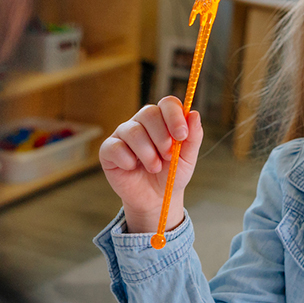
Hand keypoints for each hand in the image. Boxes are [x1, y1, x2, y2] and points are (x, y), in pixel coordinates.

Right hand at [99, 96, 202, 233]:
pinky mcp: (108, 150)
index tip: (182, 135)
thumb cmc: (171, 175)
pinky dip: (128, 161)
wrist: (157, 199)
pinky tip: (133, 168)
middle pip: (149, 113)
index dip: (175, 116)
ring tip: (154, 167)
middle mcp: (141, 122)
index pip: (167, 103)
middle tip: (167, 156)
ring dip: (148, 153)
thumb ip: (193, 137)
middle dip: (162, 137)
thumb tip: (194, 114)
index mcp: (163, 120)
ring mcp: (123, 134)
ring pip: (133, 131)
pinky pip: (115, 147)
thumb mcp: (187, 158)